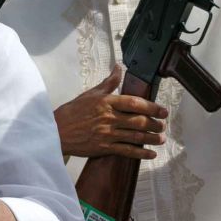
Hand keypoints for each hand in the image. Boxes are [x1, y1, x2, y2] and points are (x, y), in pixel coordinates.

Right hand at [53, 65, 167, 159]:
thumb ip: (108, 82)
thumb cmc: (72, 112)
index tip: (163, 110)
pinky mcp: (104, 148)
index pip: (134, 103)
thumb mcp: (90, 94)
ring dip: (151, 138)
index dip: (152, 107)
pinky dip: (141, 153)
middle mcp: (109, 117)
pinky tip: (151, 153)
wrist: (56, 132)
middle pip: (138, 120)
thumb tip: (119, 67)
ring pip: (135, 136)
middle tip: (163, 125)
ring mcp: (107, 134)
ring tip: (161, 138)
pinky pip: (126, 151)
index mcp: (106, 102)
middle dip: (155, 123)